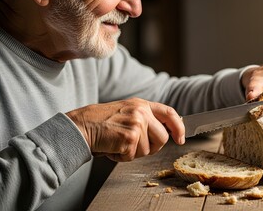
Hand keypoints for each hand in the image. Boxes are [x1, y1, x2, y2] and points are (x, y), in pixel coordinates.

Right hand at [66, 98, 184, 161]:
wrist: (81, 126)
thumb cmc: (102, 122)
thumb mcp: (127, 112)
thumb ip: (146, 118)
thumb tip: (166, 133)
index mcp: (142, 105)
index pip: (170, 113)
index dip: (179, 127)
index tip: (180, 138)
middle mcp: (142, 112)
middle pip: (163, 138)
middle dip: (151, 147)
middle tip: (133, 145)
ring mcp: (136, 124)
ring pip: (148, 150)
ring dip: (133, 153)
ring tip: (118, 142)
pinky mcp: (129, 137)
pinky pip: (132, 156)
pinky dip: (121, 157)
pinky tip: (112, 147)